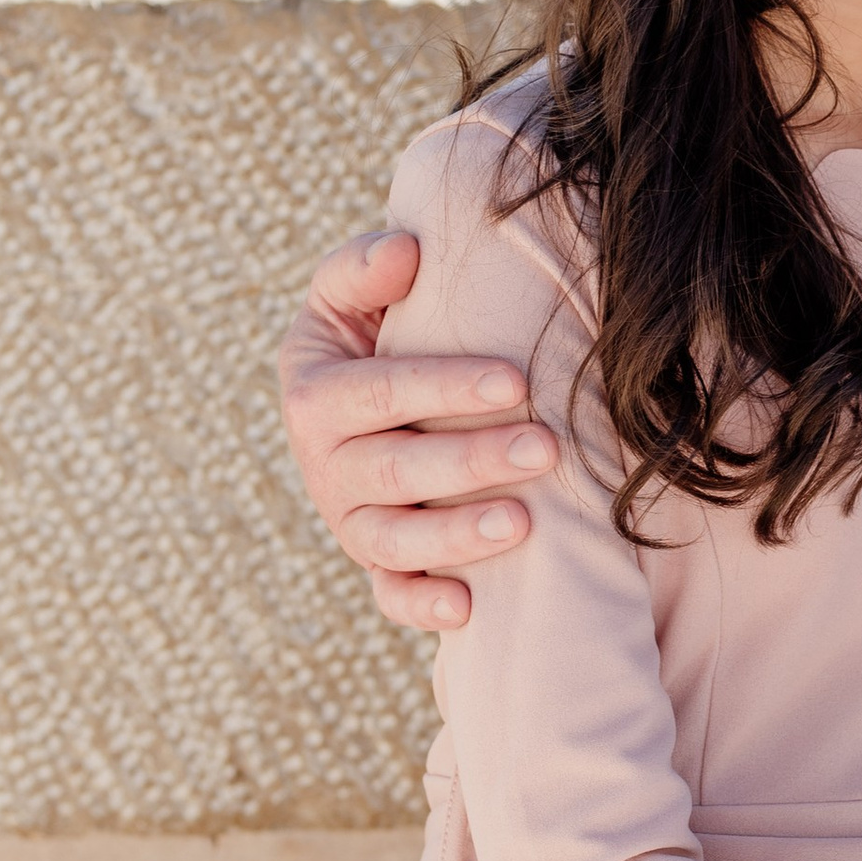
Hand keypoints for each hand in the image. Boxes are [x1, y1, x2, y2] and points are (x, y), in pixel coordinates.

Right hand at [279, 230, 548, 633]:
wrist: (370, 392)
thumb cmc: (377, 329)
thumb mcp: (350, 291)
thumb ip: (365, 266)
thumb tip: (406, 251)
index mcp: (315, 393)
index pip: (378, 391)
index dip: (443, 387)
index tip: (514, 380)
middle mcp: (325, 464)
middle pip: (394, 470)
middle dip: (471, 460)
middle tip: (546, 446)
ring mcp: (348, 519)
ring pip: (392, 541)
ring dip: (456, 537)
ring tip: (523, 524)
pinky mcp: (375, 561)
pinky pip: (389, 594)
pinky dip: (420, 606)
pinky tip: (467, 609)